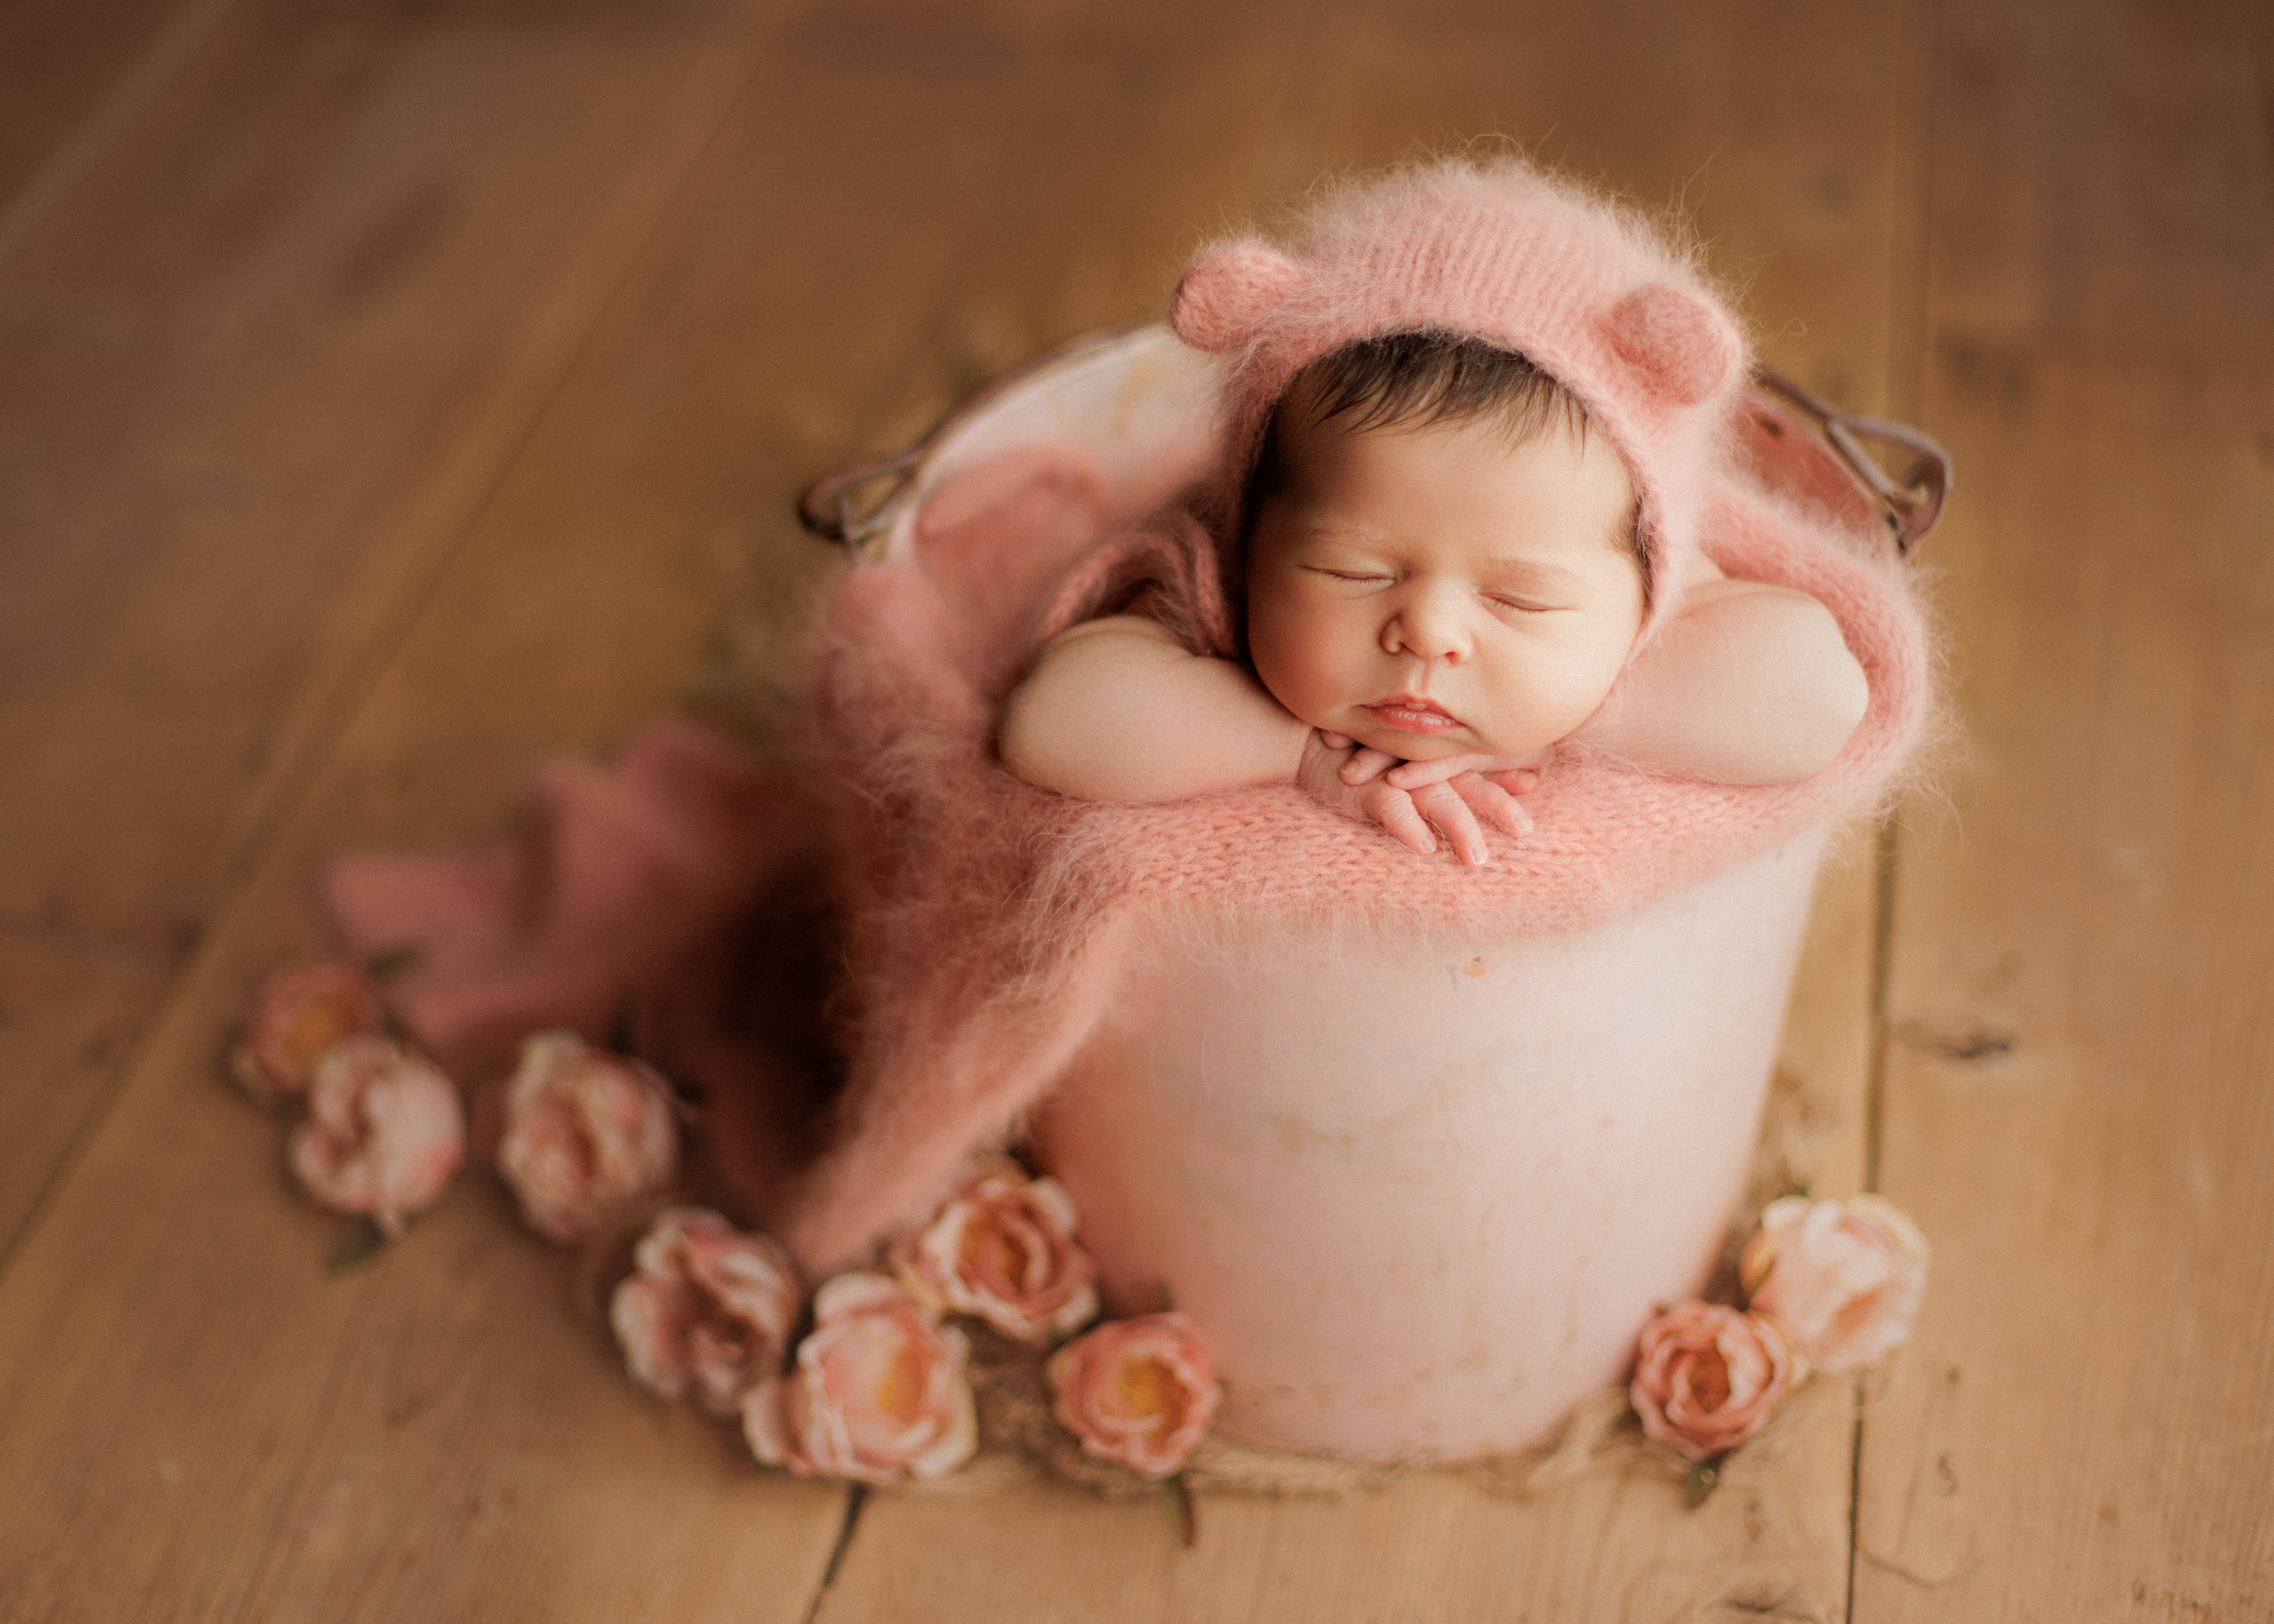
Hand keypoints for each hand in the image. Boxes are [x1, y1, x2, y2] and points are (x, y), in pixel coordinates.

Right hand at [1300, 732, 1535, 866]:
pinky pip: (1391, 809)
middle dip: (1497, 805)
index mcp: (1440, 759)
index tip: (1534, 784)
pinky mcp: (1366, 790)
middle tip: (1524, 830)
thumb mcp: (1420, 761)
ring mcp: (1396, 777)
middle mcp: (1425, 765)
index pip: (1481, 765)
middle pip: (1469, 783)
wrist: (1306, 739)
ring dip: (1458, 826)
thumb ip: (1468, 771)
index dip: (1508, 773)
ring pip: (1437, 799)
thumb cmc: (1368, 753)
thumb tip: (1534, 780)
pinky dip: (1408, 826)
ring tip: (1475, 857)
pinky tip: (1424, 846)